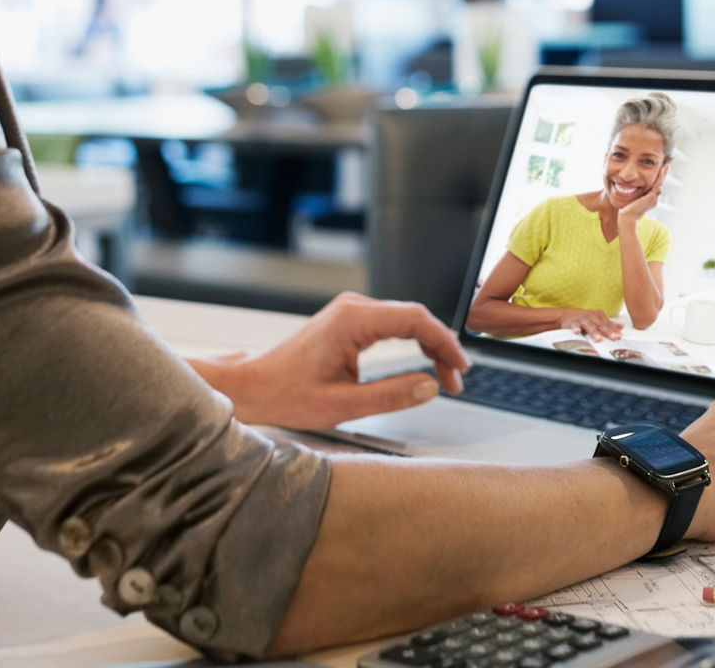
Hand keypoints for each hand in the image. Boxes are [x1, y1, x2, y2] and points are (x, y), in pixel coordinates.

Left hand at [209, 293, 469, 429]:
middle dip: (441, 347)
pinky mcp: (349, 320)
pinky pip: (391, 324)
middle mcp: (353, 307)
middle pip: (414, 316)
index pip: (415, 319)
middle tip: (457, 381)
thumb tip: (430, 386)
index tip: (460, 367)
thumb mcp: (342, 406)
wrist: (254, 386)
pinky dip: (412, 342)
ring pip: (405, 319)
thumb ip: (390, 396)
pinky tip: (424, 363)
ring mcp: (351, 310)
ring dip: (429, 345)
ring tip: (445, 377)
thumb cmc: (287, 395)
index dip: (445, 342)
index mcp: (352, 321)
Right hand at [558, 309, 623, 340]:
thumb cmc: (584, 319)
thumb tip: (621, 327)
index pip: (608, 325)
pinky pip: (575, 326)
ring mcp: (582, 319)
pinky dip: (576, 328)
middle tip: (613, 337)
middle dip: (607, 331)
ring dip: (594, 332)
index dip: (614, 331)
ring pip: (589, 326)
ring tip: (598, 338)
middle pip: (601, 325)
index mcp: (599, 316)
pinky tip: (577, 331)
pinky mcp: (572, 323)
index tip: (619, 336)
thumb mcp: (597, 320)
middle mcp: (592, 317)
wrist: (566, 315)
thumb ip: (609, 324)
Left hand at [616, 164, 667, 223]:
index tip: (660, 168)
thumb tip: (629, 191)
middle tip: (667, 164)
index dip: (659, 178)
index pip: (656, 186)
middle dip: (664, 174)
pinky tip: (661, 169)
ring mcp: (653, 198)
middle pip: (660, 183)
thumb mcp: (631, 200)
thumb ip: (634, 195)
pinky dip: (660, 176)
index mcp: (650, 200)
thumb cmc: (626, 209)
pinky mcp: (651, 196)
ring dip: (663, 173)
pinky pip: (657, 184)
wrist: (626, 216)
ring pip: (660, 183)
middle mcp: (653, 199)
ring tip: (666, 164)